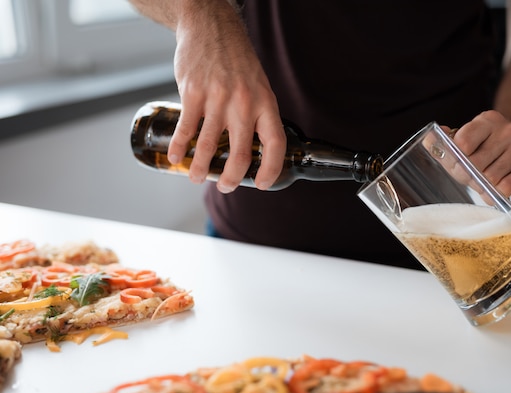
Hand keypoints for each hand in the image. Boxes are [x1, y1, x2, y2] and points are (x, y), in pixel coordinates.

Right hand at [167, 1, 285, 191]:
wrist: (211, 27)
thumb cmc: (237, 61)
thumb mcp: (259, 86)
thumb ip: (257, 115)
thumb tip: (254, 148)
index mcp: (265, 103)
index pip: (275, 144)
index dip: (270, 169)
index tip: (260, 183)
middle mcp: (244, 104)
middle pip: (240, 154)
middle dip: (231, 178)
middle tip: (225, 187)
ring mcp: (218, 98)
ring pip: (208, 146)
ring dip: (201, 168)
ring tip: (197, 178)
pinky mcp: (193, 93)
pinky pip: (186, 129)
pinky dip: (178, 147)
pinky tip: (175, 157)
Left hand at [451, 110, 510, 196]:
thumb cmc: (488, 148)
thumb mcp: (466, 141)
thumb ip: (445, 143)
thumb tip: (428, 140)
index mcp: (487, 121)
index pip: (463, 142)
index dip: (457, 159)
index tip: (458, 164)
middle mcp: (508, 129)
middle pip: (476, 164)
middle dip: (470, 176)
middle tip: (473, 177)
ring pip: (492, 178)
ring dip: (485, 186)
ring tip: (488, 181)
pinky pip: (508, 187)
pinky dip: (500, 192)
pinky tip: (501, 185)